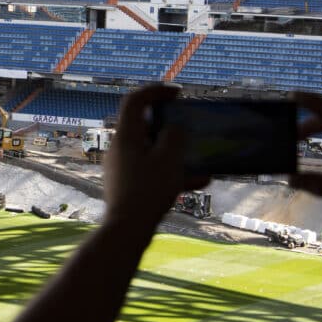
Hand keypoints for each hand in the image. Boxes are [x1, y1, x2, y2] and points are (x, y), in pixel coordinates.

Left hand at [102, 85, 207, 232]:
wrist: (127, 230)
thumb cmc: (148, 190)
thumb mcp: (169, 158)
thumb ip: (175, 136)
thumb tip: (174, 129)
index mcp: (126, 135)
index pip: (136, 100)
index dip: (156, 91)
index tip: (177, 94)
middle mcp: (120, 148)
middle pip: (143, 124)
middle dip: (169, 122)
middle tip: (187, 122)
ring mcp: (122, 167)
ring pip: (151, 150)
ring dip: (176, 151)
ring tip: (200, 156)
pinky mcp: (127, 184)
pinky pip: (152, 171)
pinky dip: (172, 172)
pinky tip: (200, 182)